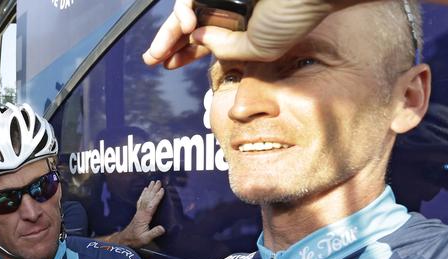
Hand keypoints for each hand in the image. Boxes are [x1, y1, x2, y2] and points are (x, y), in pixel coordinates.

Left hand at [118, 181, 165, 247]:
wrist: (125, 240)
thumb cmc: (135, 240)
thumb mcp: (146, 239)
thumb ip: (154, 233)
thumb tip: (163, 228)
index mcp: (144, 217)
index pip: (152, 205)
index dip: (157, 197)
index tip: (162, 190)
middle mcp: (141, 212)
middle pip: (148, 198)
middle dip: (154, 189)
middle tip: (158, 181)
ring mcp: (139, 212)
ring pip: (144, 198)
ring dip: (149, 189)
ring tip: (153, 182)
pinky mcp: (138, 213)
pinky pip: (141, 200)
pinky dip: (143, 194)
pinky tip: (145, 190)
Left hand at [143, 0, 356, 68]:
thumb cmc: (296, 13)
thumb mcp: (259, 48)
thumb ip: (227, 49)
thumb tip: (199, 39)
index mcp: (246, 19)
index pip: (208, 37)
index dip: (186, 51)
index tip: (168, 64)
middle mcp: (234, 1)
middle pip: (192, 22)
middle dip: (168, 41)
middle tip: (151, 59)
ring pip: (187, 8)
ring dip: (170, 32)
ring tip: (162, 52)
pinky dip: (184, 10)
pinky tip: (187, 25)